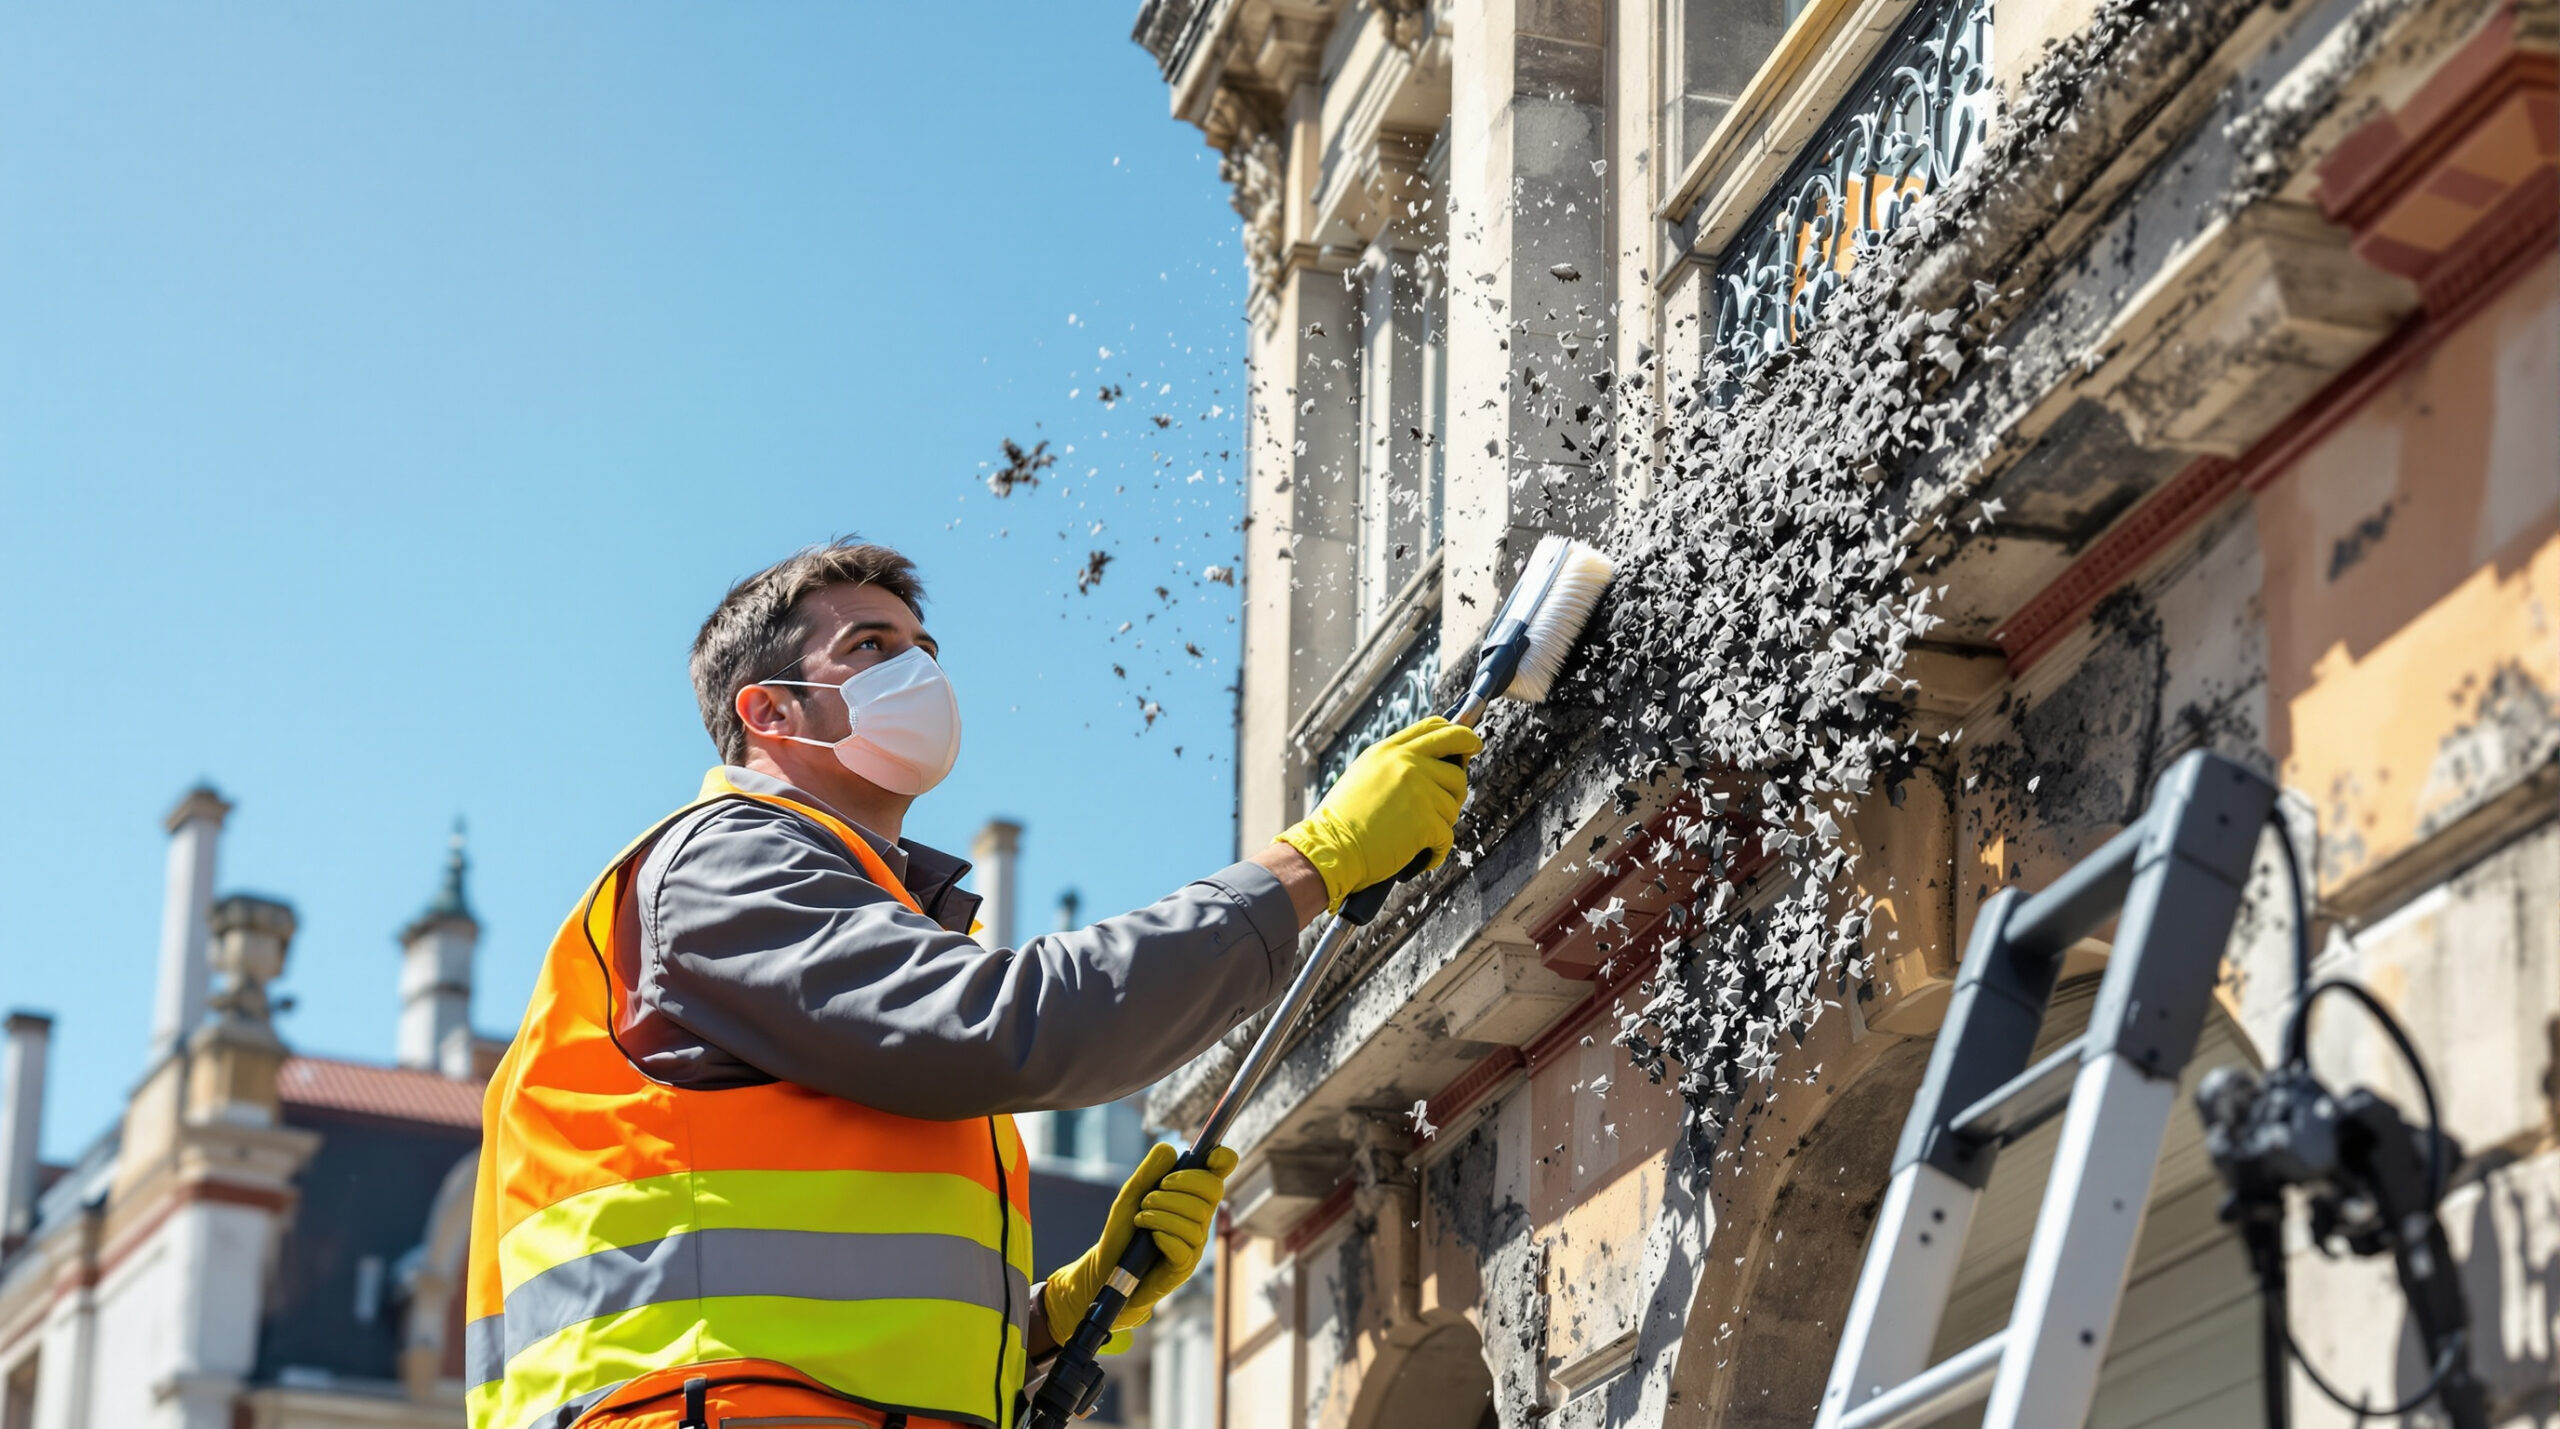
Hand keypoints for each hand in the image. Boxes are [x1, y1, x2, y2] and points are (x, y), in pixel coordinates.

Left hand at [1042, 1143, 1237, 1333]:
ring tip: (1142, 1219)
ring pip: (1196, 1219)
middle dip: (1178, 1186)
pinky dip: (1164, 1235)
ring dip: (1162, 1213)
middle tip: (1150, 1196)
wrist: (1106, 1270)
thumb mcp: (1130, 1196)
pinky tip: (1151, 1238)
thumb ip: (1148, 1172)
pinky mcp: (1183, 1267)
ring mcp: (1194, 1244)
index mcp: (1191, 1197)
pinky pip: (1184, 1246)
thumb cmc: (1123, 1232)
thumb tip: (1169, 1148)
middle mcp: (1199, 1219)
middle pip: (1212, 1191)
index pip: (1219, 1173)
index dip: (1223, 1160)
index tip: (1211, 1157)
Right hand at [1275, 717, 1481, 908]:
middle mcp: (1407, 764)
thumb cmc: (1342, 820)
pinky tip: (1424, 856)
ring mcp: (1419, 791)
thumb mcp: (1363, 774)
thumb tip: (1430, 767)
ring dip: (1442, 821)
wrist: (1330, 847)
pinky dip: (1438, 850)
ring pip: (1453, 803)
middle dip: (1465, 771)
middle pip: (1456, 759)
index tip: (1468, 741)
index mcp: (1389, 750)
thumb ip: (1394, 765)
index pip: (1434, 727)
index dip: (1458, 733)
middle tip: (1461, 787)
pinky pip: (1447, 835)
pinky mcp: (1426, 821)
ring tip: (1420, 834)